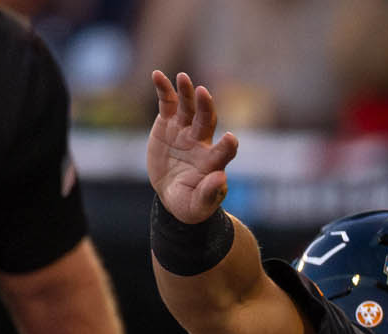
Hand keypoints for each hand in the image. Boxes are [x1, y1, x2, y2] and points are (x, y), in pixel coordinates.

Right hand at [148, 71, 237, 222]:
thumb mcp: (197, 205)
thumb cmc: (190, 203)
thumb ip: (209, 194)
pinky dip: (163, 89)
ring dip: (187, 92)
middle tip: (203, 93)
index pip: (224, 152)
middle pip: (206, 121)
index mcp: (212, 162)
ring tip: (183, 77)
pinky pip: (167, 103)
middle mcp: (201, 142)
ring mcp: (185, 131)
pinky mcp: (168, 124)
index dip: (227, 147)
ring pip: (188, 108)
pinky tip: (157, 75)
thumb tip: (221, 178)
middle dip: (205, 107)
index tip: (230, 140)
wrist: (173, 193)